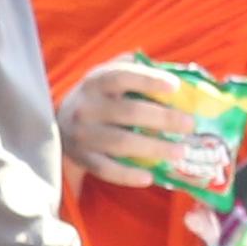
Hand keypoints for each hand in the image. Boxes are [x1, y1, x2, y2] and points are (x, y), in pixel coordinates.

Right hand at [56, 59, 207, 192]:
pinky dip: (128, 175)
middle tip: (189, 125)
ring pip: (121, 142)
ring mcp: (82, 134)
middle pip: (128, 112)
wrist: (57, 125)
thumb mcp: (106, 76)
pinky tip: (149, 177)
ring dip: (154, 148)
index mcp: (95, 82)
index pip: (121, 76)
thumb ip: (133, 68)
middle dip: (163, 118)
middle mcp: (86, 107)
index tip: (175, 87)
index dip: (148, 80)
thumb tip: (177, 72)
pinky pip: (106, 169)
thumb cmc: (97, 99)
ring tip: (180, 151)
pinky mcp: (82, 158)